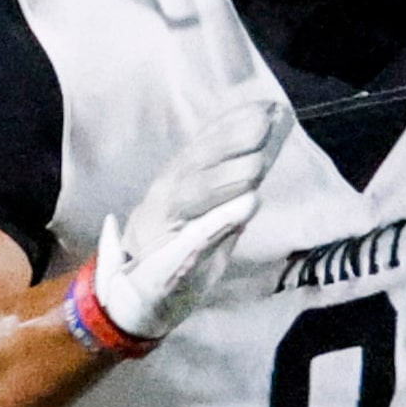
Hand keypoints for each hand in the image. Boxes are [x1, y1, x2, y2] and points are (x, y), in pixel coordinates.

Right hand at [91, 102, 287, 342]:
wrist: (138, 301)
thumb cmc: (181, 252)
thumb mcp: (211, 214)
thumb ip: (233, 187)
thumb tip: (266, 154)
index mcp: (175, 183)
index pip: (203, 147)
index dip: (231, 124)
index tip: (263, 105)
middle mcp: (163, 197)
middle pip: (197, 163)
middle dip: (231, 140)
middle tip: (266, 121)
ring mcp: (161, 226)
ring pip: (192, 194)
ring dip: (226, 178)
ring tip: (258, 165)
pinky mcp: (168, 259)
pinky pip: (194, 238)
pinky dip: (219, 221)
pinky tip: (247, 205)